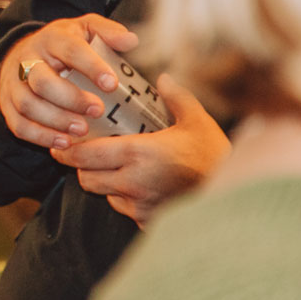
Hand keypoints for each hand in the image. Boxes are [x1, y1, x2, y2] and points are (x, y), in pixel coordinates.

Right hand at [0, 14, 138, 150]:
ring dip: (56, 121)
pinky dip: (40, 136)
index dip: (91, 67)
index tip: (111, 84)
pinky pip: (18, 124)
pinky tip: (64, 143)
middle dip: (71, 99)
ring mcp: (14, 83)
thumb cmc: (61, 44)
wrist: (22, 52)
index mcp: (52, 39)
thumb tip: (130, 41)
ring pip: (28, 104)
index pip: (70, 49)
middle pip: (42, 80)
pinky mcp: (7, 104)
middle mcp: (28, 59)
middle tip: (98, 110)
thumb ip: (108, 31)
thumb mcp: (85, 28)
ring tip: (82, 130)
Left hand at [51, 73, 228, 224]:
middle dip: (81, 166)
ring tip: (112, 167)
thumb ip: (177, 97)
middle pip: (86, 178)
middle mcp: (133, 182)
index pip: (85, 155)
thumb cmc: (216, 158)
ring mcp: (141, 205)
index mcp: (138, 154)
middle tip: (83, 153)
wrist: (240, 199)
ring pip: (104, 194)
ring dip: (102, 182)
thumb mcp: (198, 121)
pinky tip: (136, 184)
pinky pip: (125, 209)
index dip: (67, 151)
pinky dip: (124, 198)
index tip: (60, 143)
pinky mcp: (149, 221)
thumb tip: (164, 78)